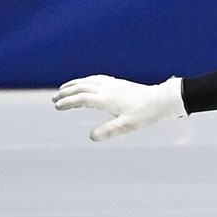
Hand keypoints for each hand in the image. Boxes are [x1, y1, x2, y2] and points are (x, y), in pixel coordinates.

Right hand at [52, 75, 185, 140]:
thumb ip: (109, 130)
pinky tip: (86, 83)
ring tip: (64, 89)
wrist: (162, 100)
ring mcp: (113, 84)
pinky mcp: (119, 83)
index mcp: (106, 99)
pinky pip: (97, 79)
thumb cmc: (146, 114)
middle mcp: (107, 89)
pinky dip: (86, 80)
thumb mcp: (128, 125)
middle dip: (66, 92)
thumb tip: (91, 137)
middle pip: (81, 87)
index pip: (81, 99)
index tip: (57, 107)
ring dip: (74, 84)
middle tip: (54, 99)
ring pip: (88, 81)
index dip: (67, 102)